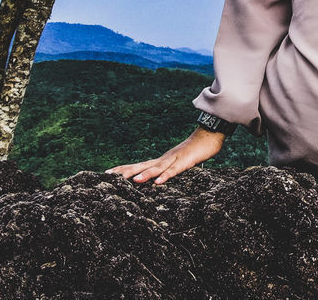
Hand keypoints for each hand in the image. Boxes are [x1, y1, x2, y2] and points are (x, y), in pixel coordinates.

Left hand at [105, 128, 225, 184]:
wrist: (209, 135)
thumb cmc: (195, 150)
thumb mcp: (179, 162)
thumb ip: (169, 169)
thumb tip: (159, 178)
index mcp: (160, 161)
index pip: (138, 165)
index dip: (123, 169)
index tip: (107, 173)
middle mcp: (163, 159)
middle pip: (142, 165)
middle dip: (126, 172)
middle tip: (109, 176)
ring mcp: (174, 159)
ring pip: (157, 168)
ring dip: (145, 174)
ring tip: (133, 181)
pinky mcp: (185, 162)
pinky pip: (174, 171)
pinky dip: (165, 176)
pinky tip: (158, 183)